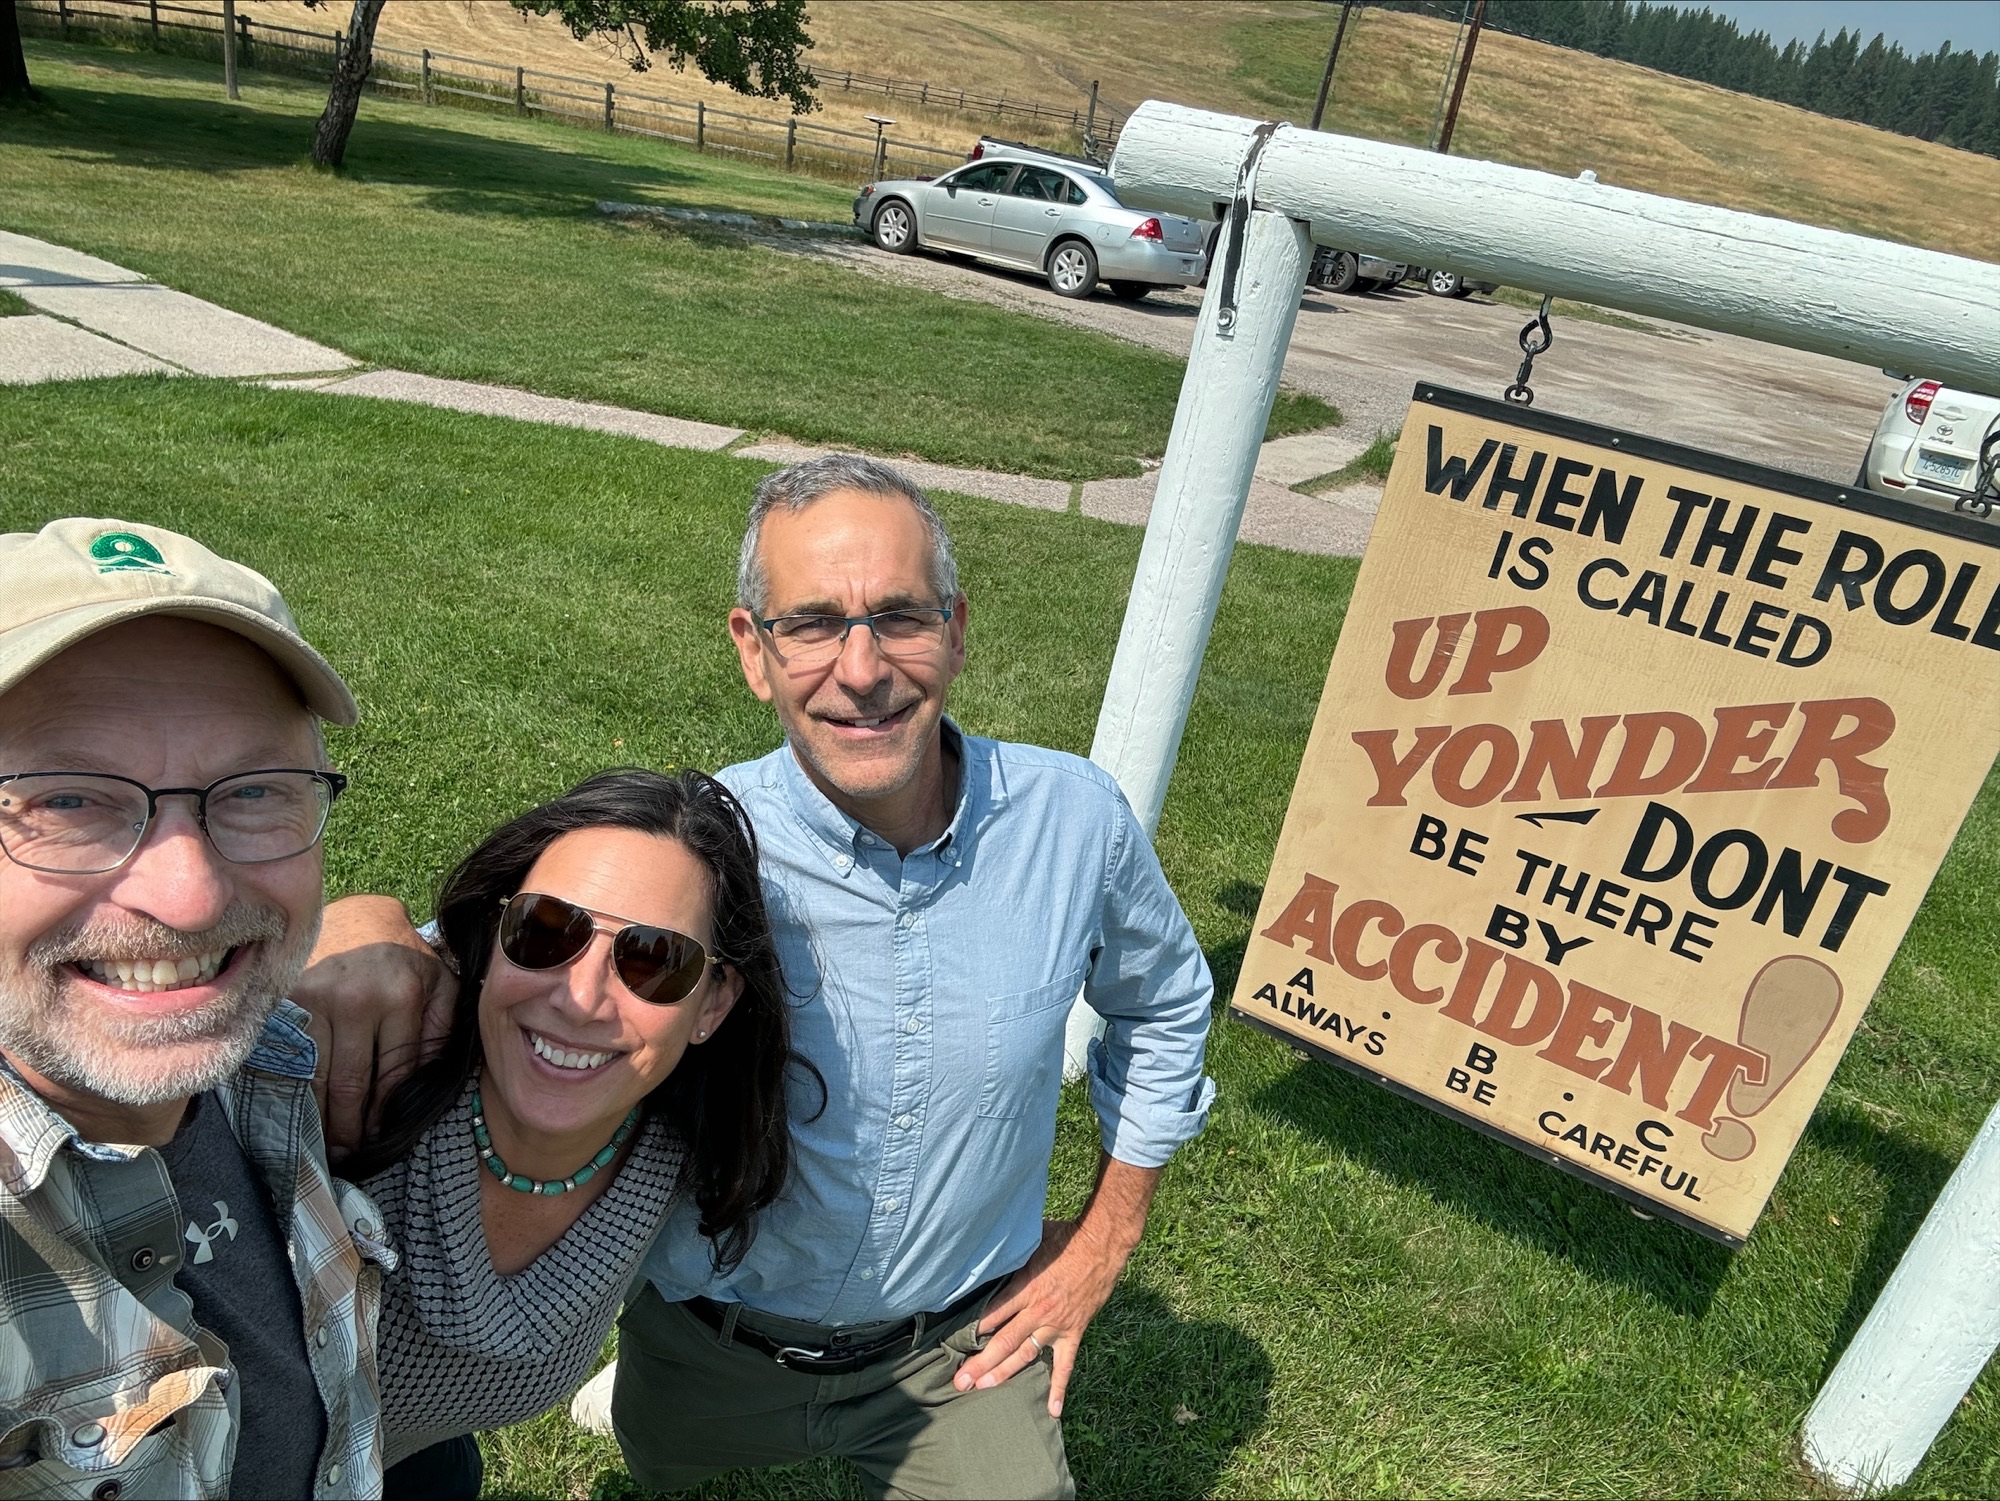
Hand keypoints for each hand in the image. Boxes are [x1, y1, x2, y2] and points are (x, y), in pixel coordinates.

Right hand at [297, 895, 457, 1159]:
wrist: (358, 916)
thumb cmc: (404, 957)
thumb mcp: (440, 981)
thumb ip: (442, 1027)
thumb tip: (427, 1083)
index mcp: (404, 995)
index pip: (393, 1076)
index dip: (383, 1117)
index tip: (377, 1143)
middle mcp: (360, 998)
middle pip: (351, 1086)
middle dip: (349, 1129)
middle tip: (344, 1157)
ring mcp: (318, 998)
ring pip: (316, 1078)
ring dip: (318, 1119)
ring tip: (320, 1146)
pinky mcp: (286, 1000)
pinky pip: (288, 1059)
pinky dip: (292, 1091)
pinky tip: (295, 1112)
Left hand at [951, 1217, 1124, 1417]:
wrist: (1101, 1245)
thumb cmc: (1064, 1238)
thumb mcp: (1031, 1240)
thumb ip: (1011, 1253)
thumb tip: (986, 1248)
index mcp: (1026, 1287)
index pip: (993, 1313)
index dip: (974, 1330)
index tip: (953, 1344)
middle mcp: (1038, 1311)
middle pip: (1003, 1341)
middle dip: (980, 1362)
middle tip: (960, 1381)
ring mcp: (1056, 1325)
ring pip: (1025, 1355)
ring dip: (1004, 1373)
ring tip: (983, 1388)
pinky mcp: (1074, 1332)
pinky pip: (1065, 1365)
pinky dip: (1058, 1388)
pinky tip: (1052, 1410)